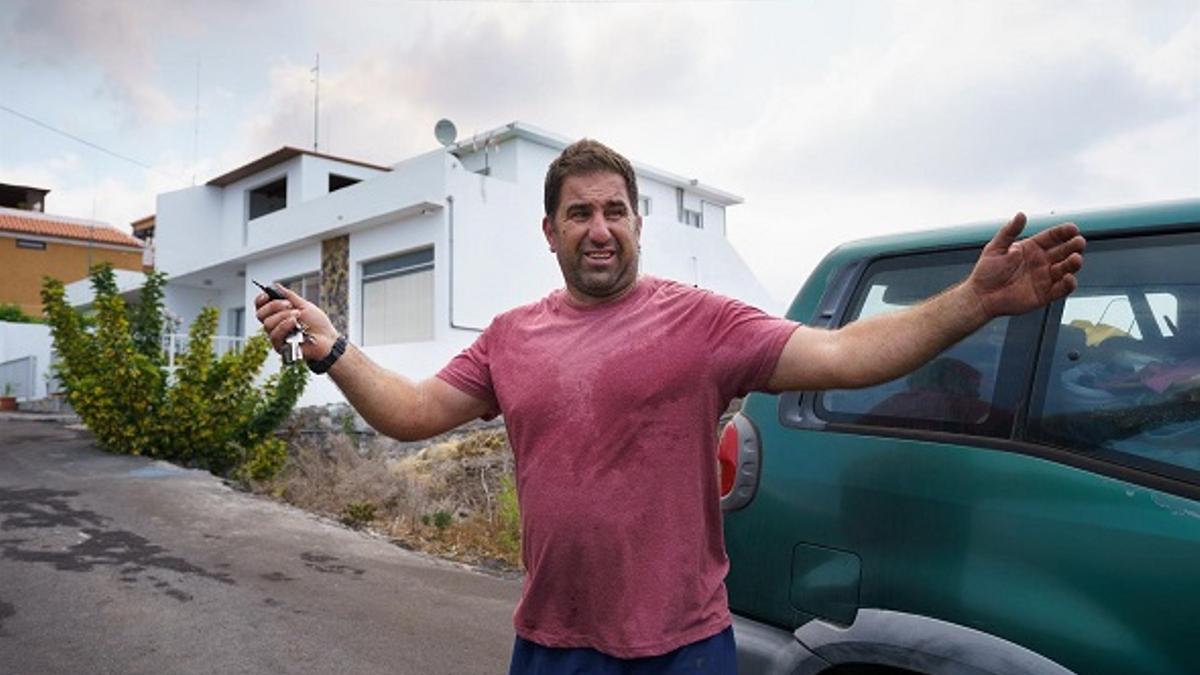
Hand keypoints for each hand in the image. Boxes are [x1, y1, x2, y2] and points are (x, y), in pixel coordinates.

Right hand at [253, 285, 337, 361]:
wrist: (328, 339)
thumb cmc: (317, 324)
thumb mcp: (304, 305)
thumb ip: (289, 296)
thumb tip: (276, 286)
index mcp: (278, 315)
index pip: (260, 307)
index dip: (260, 300)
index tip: (267, 295)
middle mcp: (275, 326)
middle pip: (260, 314)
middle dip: (274, 306)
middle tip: (289, 305)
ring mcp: (277, 337)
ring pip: (268, 324)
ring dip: (283, 316)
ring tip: (298, 315)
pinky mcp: (280, 347)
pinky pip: (275, 335)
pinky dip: (284, 326)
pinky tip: (295, 323)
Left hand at [968, 212, 1085, 317]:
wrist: (981, 296)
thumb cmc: (986, 272)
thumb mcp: (996, 248)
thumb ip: (1009, 232)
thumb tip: (1021, 215)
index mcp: (1031, 248)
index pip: (1052, 237)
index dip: (1063, 232)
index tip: (1073, 228)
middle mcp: (1041, 262)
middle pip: (1063, 251)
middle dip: (1073, 246)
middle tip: (1079, 242)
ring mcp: (1044, 278)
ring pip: (1066, 268)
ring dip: (1073, 263)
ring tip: (1075, 259)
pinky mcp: (1045, 294)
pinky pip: (1061, 289)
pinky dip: (1068, 284)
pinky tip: (1069, 278)